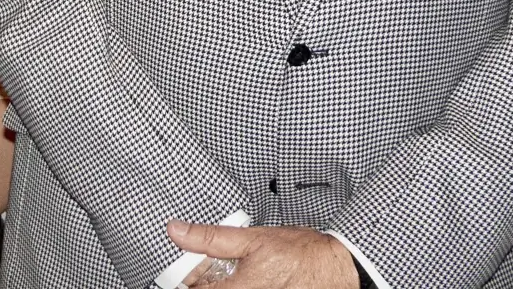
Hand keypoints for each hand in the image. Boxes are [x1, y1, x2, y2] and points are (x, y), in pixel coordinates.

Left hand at [167, 222, 358, 288]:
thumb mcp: (252, 238)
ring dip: (221, 283)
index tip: (188, 267)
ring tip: (233, 271)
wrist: (335, 268)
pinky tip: (246, 278)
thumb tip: (177, 230)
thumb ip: (210, 238)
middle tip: (210, 267)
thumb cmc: (300, 254)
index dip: (186, 279)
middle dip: (205, 282)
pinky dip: (238, 286)